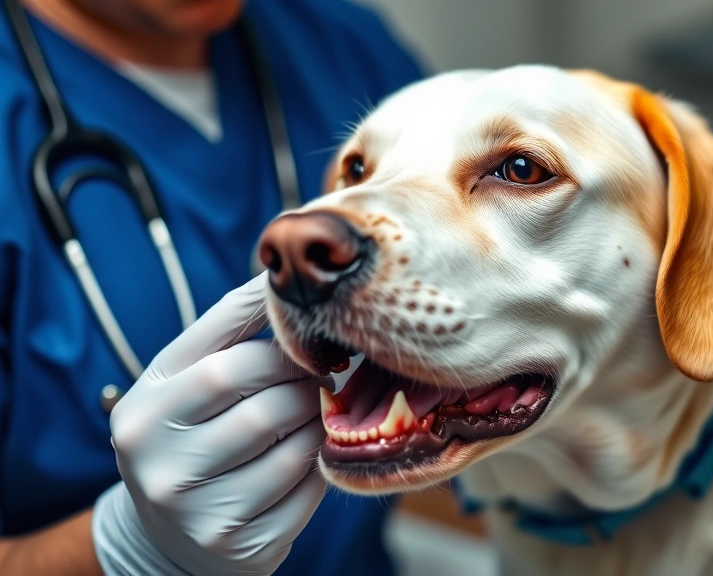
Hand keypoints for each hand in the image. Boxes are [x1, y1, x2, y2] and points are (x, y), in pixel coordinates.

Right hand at [96, 273, 330, 575]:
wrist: (170, 536)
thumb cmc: (190, 433)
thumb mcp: (187, 378)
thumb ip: (227, 329)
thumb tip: (275, 273)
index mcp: (145, 410)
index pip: (228, 366)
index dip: (284, 349)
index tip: (313, 338)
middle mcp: (159, 464)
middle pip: (267, 410)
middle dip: (309, 387)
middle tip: (331, 374)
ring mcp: (196, 512)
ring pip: (294, 452)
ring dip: (321, 426)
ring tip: (322, 410)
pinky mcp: (237, 546)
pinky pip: (306, 494)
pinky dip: (321, 469)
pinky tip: (313, 455)